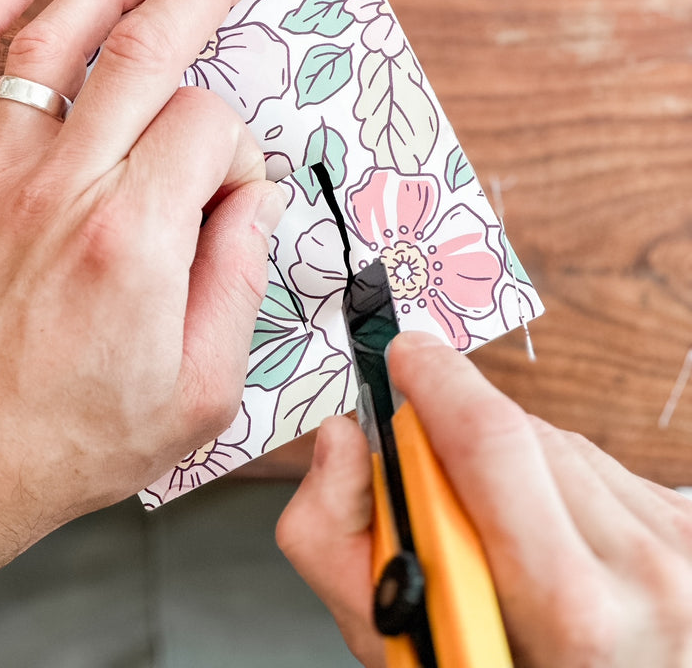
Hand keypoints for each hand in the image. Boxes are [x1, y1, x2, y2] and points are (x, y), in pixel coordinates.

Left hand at [0, 0, 284, 621]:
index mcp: (133, 239)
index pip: (210, 129)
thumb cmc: (65, 443)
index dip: (237, 150)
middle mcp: (61, 187)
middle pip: (148, 44)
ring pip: (53, 37)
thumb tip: (252, 199)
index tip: (231, 193)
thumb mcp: (197, 393)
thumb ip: (238, 282)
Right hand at [278, 332, 691, 666]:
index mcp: (570, 609)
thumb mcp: (403, 647)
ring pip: (561, 442)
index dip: (440, 383)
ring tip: (504, 537)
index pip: (493, 443)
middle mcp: (643, 568)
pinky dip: (557, 481)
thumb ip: (339, 542)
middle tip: (436, 486)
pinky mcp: (688, 522)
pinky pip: (600, 464)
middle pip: (522, 433)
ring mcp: (676, 542)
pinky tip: (550, 535)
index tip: (406, 357)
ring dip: (514, 461)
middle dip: (462, 433)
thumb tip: (343, 437)